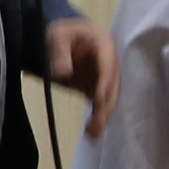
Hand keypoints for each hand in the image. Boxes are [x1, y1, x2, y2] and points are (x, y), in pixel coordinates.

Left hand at [46, 18, 115, 136]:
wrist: (60, 36)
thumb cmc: (59, 33)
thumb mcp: (56, 36)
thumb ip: (59, 53)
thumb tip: (64, 72)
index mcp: (104, 45)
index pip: (107, 67)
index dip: (103, 84)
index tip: (96, 101)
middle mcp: (110, 62)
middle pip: (112, 86)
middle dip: (105, 107)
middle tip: (95, 126)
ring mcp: (105, 76)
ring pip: (110, 98)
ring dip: (103, 116)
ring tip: (93, 135)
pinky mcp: (97, 86)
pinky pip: (101, 103)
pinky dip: (98, 117)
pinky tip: (92, 132)